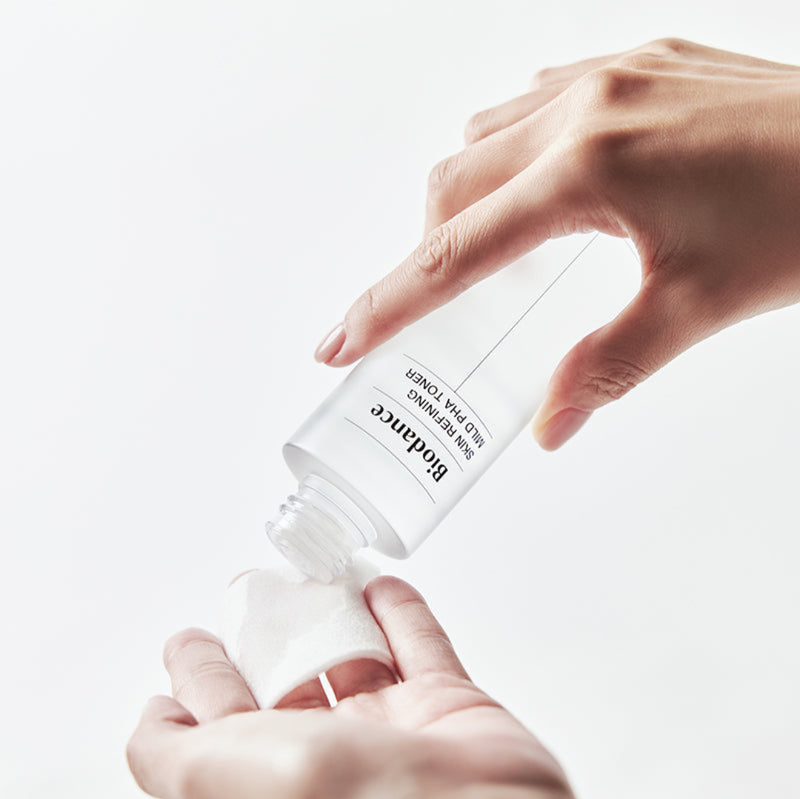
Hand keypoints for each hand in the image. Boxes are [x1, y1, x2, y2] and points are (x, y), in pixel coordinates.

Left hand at [128, 577, 571, 798]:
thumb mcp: (221, 778)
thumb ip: (172, 753)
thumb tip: (150, 722)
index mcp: (273, 775)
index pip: (224, 719)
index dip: (201, 675)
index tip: (189, 639)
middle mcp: (332, 756)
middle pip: (289, 679)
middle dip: (270, 631)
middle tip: (255, 590)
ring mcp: (394, 730)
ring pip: (354, 654)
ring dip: (334, 612)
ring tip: (314, 574)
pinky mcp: (449, 708)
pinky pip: (421, 645)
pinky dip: (401, 611)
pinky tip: (381, 586)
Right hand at [314, 39, 799, 448]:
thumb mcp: (697, 305)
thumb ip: (609, 366)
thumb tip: (551, 425)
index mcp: (589, 170)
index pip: (455, 252)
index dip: (387, 303)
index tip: (338, 339)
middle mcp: (582, 108)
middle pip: (449, 187)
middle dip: (423, 254)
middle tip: (424, 313)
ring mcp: (606, 77)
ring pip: (483, 137)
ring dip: (462, 198)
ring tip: (481, 255)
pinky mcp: (632, 65)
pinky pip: (531, 101)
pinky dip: (508, 152)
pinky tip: (533, 186)